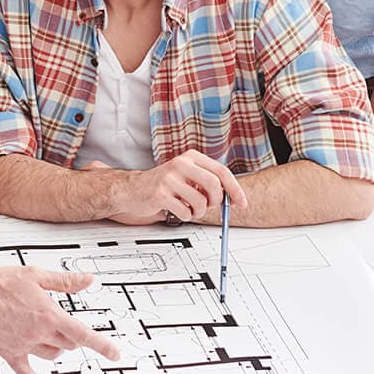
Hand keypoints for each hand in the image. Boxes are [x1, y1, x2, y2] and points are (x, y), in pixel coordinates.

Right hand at [0, 267, 120, 373]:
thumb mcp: (35, 275)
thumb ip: (64, 281)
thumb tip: (87, 280)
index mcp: (49, 314)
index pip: (83, 333)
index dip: (102, 345)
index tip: (115, 353)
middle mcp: (38, 333)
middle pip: (67, 344)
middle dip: (72, 337)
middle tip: (68, 327)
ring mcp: (24, 345)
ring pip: (52, 355)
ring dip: (58, 350)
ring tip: (54, 340)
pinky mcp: (9, 353)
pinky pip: (26, 373)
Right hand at [116, 150, 246, 222]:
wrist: (132, 189)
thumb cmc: (163, 184)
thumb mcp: (187, 176)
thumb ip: (207, 182)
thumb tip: (231, 197)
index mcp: (191, 157)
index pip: (221, 172)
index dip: (234, 189)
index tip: (241, 203)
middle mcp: (180, 163)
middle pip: (214, 185)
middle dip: (216, 202)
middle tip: (209, 207)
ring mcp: (169, 178)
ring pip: (201, 201)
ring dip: (199, 212)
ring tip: (190, 209)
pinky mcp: (160, 193)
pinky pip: (185, 211)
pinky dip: (186, 216)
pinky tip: (177, 210)